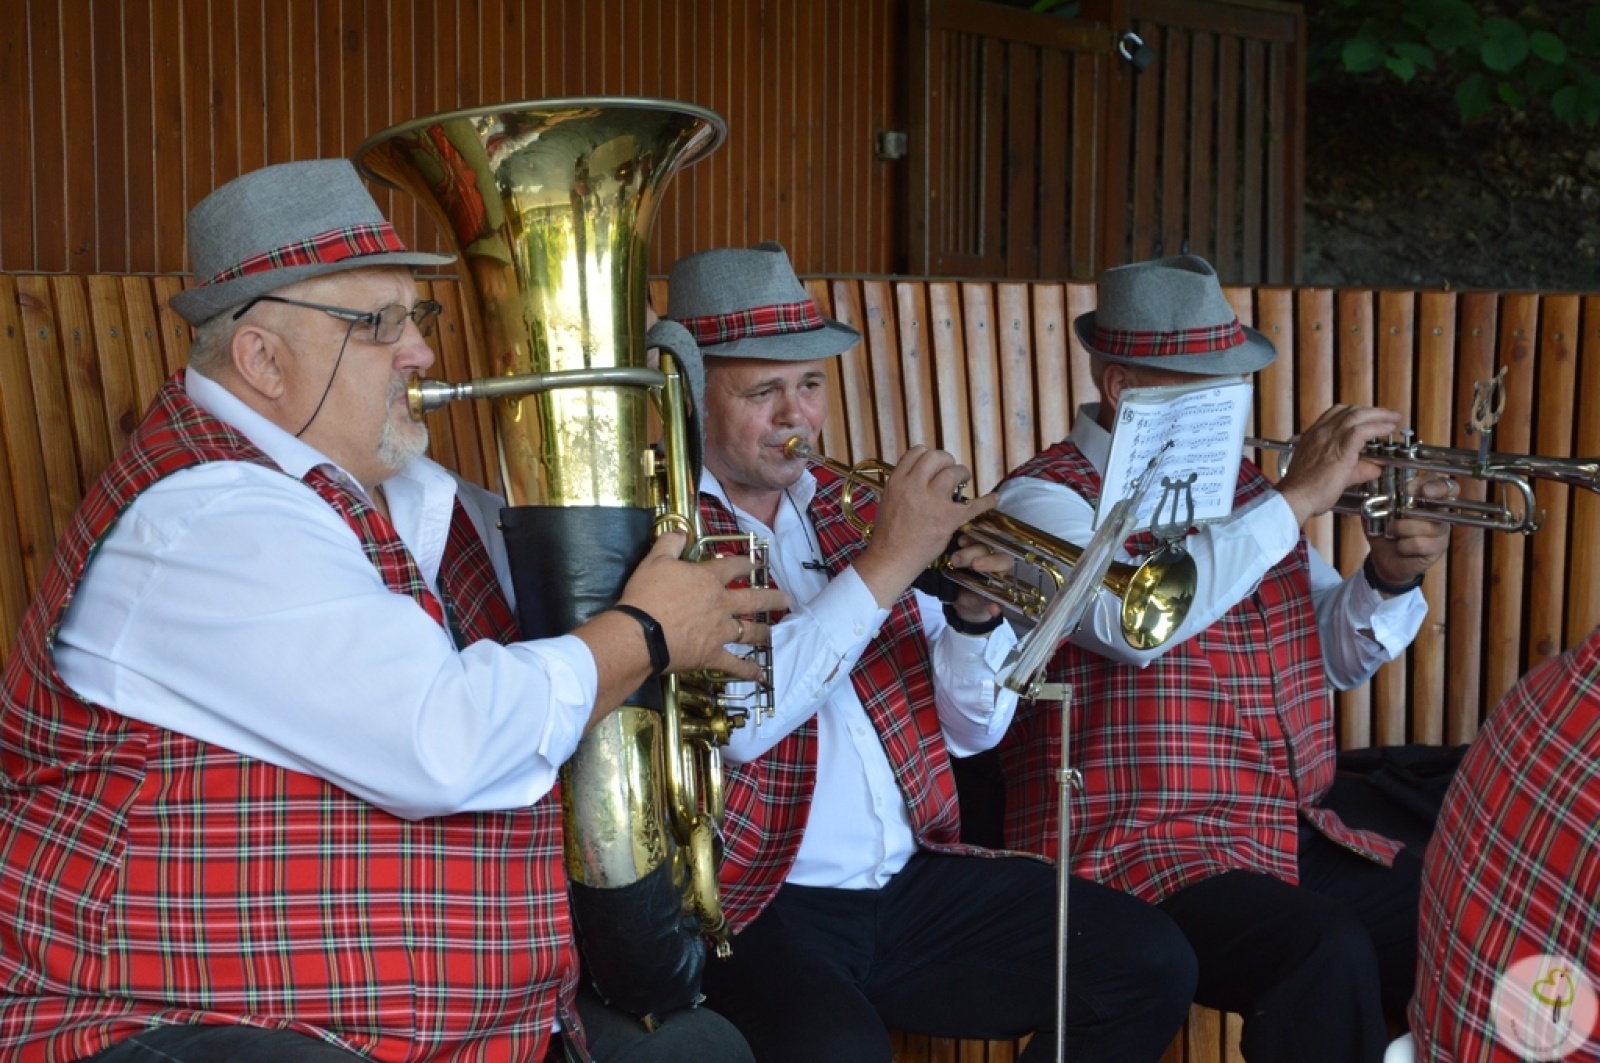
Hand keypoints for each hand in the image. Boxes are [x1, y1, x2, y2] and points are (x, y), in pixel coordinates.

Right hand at [617, 531, 788, 680]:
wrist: (640, 633)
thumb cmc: (647, 595)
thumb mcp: (654, 560)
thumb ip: (669, 543)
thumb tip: (680, 532)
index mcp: (708, 579)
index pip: (734, 567)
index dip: (747, 563)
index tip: (758, 564)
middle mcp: (721, 604)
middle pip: (753, 599)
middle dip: (772, 598)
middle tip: (787, 599)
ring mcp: (719, 631)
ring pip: (749, 631)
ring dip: (763, 632)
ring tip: (772, 632)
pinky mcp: (712, 655)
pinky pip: (734, 664)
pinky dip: (747, 670)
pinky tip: (759, 674)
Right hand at [854, 445, 993, 606]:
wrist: (891, 559)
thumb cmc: (888, 535)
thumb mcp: (887, 500)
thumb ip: (902, 484)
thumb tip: (917, 474)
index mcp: (897, 481)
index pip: (917, 452)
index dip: (929, 456)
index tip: (934, 465)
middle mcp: (914, 486)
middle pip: (937, 457)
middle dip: (947, 461)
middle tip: (950, 471)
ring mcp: (932, 501)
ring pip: (954, 472)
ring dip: (962, 474)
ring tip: (963, 481)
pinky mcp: (948, 518)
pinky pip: (974, 504)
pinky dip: (987, 500)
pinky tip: (993, 498)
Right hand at [943, 536, 1009, 622]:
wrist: (962, 594)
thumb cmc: (976, 598)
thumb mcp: (981, 603)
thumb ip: (988, 604)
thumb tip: (994, 609)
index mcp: (1001, 570)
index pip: (1003, 561)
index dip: (991, 561)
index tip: (975, 565)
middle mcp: (995, 554)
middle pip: (991, 546)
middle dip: (973, 552)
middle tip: (956, 560)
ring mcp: (983, 543)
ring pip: (982, 535)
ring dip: (970, 538)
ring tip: (957, 545)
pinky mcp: (970, 538)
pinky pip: (972, 530)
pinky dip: (966, 531)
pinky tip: (957, 536)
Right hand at [1274, 404, 1404, 525]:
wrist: (1296, 498)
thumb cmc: (1307, 490)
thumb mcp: (1330, 473)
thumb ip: (1356, 469)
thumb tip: (1376, 469)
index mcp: (1314, 435)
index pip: (1336, 413)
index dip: (1357, 413)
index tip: (1370, 417)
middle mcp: (1321, 432)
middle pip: (1350, 410)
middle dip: (1372, 411)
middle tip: (1388, 416)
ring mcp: (1329, 438)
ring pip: (1357, 415)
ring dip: (1379, 415)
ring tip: (1393, 418)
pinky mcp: (1340, 449)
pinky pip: (1362, 430)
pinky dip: (1377, 427)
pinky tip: (1388, 429)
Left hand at [1364, 475, 1451, 590]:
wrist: (1385, 559)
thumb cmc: (1383, 530)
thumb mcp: (1375, 511)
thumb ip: (1375, 497)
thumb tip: (1368, 482)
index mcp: (1426, 497)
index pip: (1442, 483)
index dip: (1432, 484)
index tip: (1410, 489)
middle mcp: (1439, 510)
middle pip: (1445, 498)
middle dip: (1424, 501)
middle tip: (1404, 508)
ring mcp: (1442, 529)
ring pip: (1426, 524)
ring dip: (1402, 528)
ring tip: (1392, 532)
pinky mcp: (1439, 548)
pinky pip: (1420, 543)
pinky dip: (1403, 546)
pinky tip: (1400, 547)